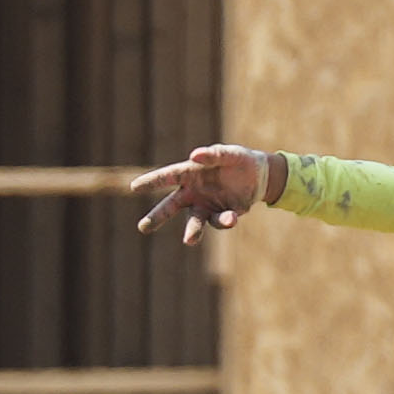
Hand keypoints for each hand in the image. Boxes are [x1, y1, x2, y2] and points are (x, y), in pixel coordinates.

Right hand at [129, 145, 280, 244]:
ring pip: (194, 221)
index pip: (168, 176)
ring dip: (192, 231)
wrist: (260, 176)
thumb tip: (194, 155)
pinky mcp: (222, 216)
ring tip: (189, 241)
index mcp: (191, 173)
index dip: (152, 181)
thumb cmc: (239, 160)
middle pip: (171, 206)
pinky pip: (220, 221)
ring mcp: (206, 206)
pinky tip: (231, 217)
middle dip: (157, 216)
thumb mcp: (230, 153)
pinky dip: (225, 220)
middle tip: (143, 227)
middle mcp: (194, 193)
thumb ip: (214, 154)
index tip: (134, 187)